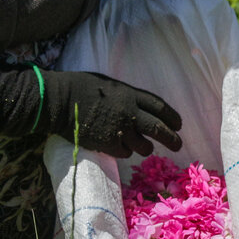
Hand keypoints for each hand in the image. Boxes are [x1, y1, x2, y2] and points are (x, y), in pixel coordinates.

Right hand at [42, 71, 182, 157]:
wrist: (60, 101)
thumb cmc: (80, 88)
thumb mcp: (109, 85)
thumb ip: (126, 97)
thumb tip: (139, 109)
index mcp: (130, 94)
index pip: (160, 107)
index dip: (172, 117)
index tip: (178, 125)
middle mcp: (130, 112)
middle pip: (159, 129)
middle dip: (172, 139)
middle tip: (178, 146)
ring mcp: (120, 130)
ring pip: (144, 146)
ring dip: (145, 148)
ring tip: (142, 147)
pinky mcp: (109, 144)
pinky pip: (125, 153)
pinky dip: (125, 151)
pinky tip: (118, 146)